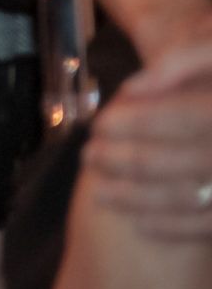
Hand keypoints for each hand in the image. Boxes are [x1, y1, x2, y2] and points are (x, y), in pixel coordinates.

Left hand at [81, 28, 211, 236]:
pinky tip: (138, 223)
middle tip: (89, 156)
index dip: (141, 121)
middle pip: (186, 162)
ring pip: (193, 199)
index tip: (100, 123)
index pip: (189, 117)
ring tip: (100, 192)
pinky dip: (173, 227)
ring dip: (142, 199)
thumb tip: (135, 89)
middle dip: (130, 161)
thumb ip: (183, 60)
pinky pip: (209, 225)